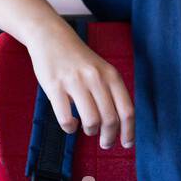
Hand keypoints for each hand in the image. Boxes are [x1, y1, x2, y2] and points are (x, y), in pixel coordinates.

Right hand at [27, 25, 133, 149]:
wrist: (51, 37)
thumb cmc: (78, 58)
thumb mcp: (101, 69)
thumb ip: (110, 91)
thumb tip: (118, 124)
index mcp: (111, 75)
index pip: (127, 110)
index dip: (129, 131)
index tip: (126, 144)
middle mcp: (95, 78)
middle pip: (110, 119)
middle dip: (109, 137)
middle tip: (105, 143)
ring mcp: (75, 82)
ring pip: (91, 121)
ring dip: (90, 131)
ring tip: (87, 129)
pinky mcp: (55, 87)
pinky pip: (66, 118)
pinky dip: (70, 128)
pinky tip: (71, 124)